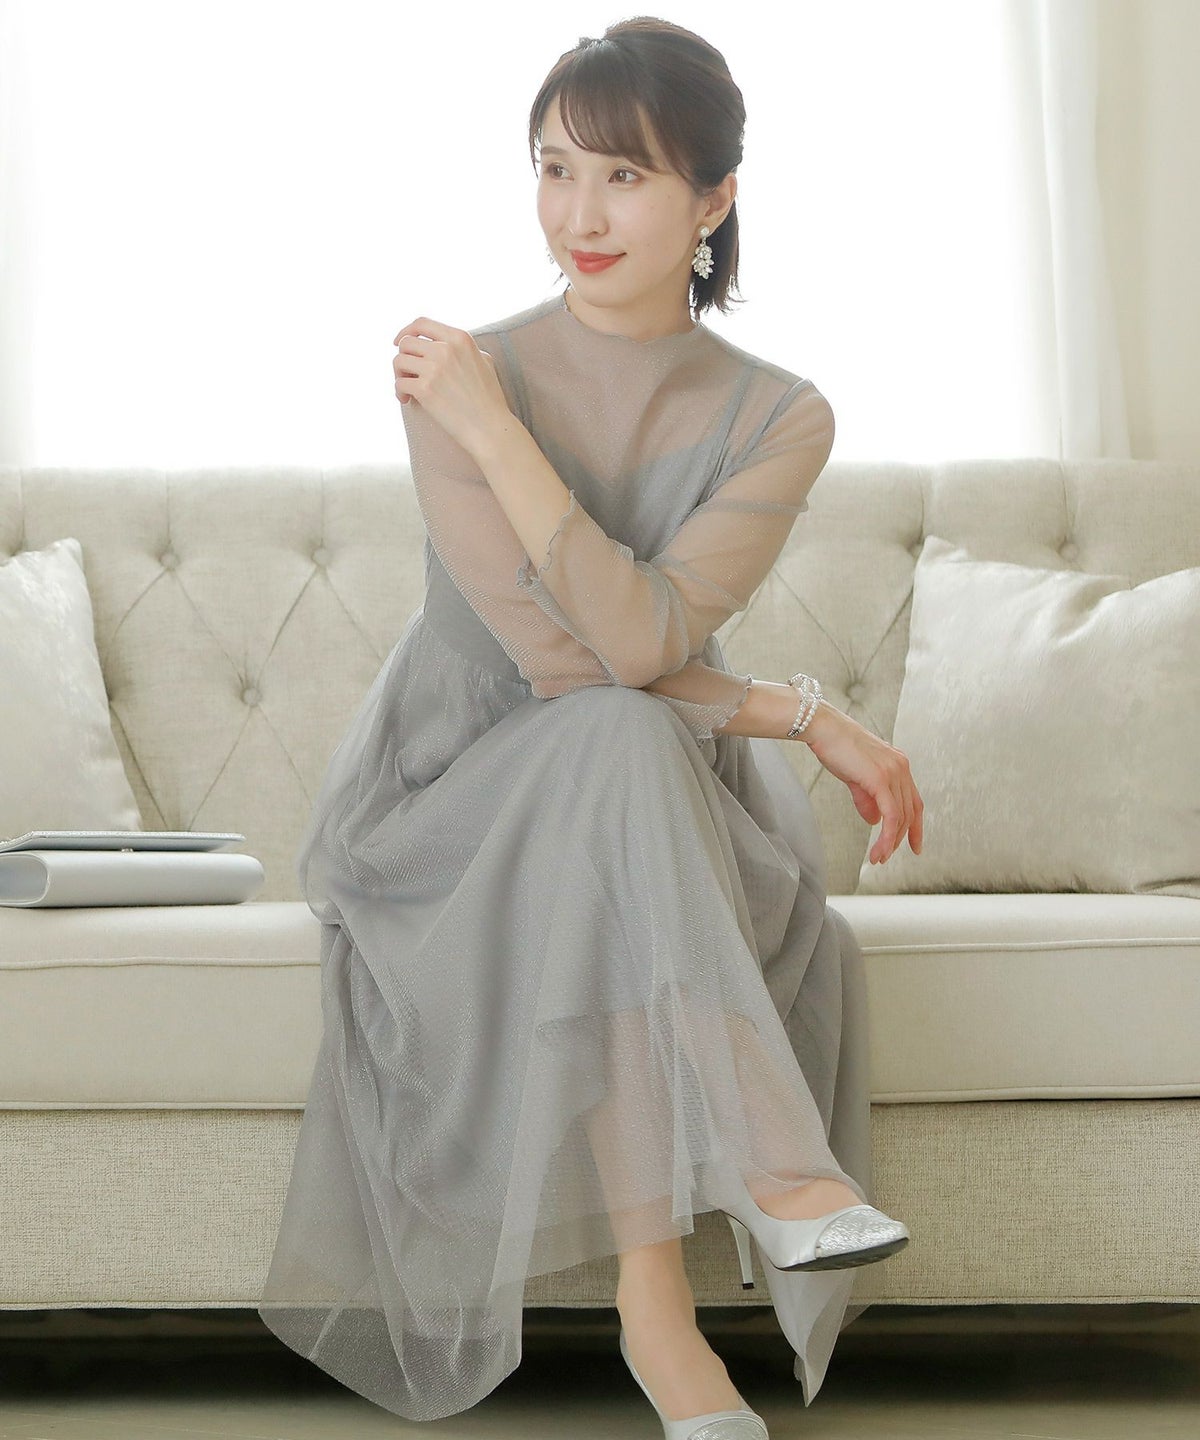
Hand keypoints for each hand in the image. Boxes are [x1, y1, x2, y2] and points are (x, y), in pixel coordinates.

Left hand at [393, 316, 512, 462]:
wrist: (490, 428)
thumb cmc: (489, 400)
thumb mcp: (484, 362)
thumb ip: (464, 349)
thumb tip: (445, 345)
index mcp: (460, 339)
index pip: (422, 324)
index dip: (406, 331)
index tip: (399, 341)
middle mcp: (445, 349)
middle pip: (406, 343)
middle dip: (403, 357)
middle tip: (408, 373)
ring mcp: (434, 368)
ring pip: (398, 361)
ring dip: (399, 374)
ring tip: (407, 388)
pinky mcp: (425, 389)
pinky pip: (399, 383)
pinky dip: (399, 392)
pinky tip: (407, 400)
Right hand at [802, 703, 922, 863]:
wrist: (823, 729)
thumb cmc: (835, 748)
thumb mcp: (855, 777)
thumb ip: (868, 798)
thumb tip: (875, 820)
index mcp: (898, 764)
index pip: (914, 801)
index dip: (915, 826)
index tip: (914, 846)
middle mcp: (901, 768)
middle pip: (910, 812)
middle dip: (902, 839)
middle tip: (885, 857)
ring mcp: (893, 772)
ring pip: (901, 817)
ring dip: (891, 842)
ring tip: (878, 858)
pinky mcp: (880, 779)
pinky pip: (891, 816)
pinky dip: (887, 837)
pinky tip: (879, 849)